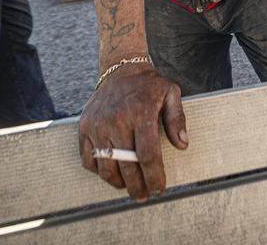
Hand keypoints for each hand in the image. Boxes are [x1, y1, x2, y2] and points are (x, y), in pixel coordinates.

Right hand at [77, 64, 187, 201]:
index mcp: (140, 113)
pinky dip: (99, 171)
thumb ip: (178, 119)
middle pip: (126, 167)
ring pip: (105, 168)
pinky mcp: (84, 127)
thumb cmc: (148, 85)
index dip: (154, 177)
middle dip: (137, 187)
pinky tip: (112, 172)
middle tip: (143, 195)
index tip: (159, 189)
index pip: (147, 156)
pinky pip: (88, 160)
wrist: (119, 69)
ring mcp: (97, 125)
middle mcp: (116, 120)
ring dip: (117, 183)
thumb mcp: (171, 94)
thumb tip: (182, 144)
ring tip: (128, 186)